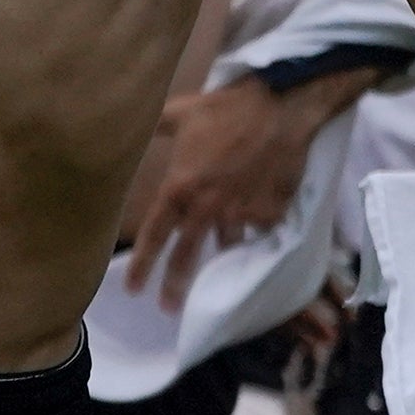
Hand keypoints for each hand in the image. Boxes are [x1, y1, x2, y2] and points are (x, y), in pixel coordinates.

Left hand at [124, 74, 350, 308]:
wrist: (281, 107)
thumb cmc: (227, 108)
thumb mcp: (181, 112)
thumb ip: (156, 127)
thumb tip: (133, 127)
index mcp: (180, 188)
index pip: (155, 235)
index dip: (143, 265)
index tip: (134, 289)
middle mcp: (207, 208)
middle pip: (187, 255)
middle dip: (175, 285)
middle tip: (168, 307)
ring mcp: (241, 213)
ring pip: (228, 242)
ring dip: (223, 249)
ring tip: (223, 256)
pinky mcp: (271, 211)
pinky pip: (259, 226)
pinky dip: (256, 224)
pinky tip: (258, 213)